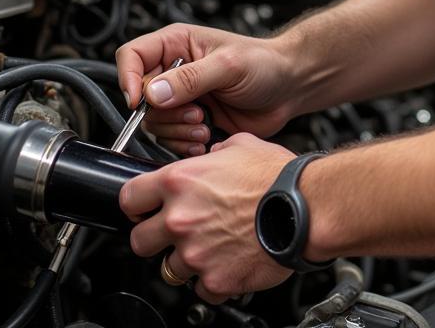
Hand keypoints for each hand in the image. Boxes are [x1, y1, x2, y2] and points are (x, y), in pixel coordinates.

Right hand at [115, 23, 297, 153]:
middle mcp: (174, 71)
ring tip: (205, 124)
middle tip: (195, 113)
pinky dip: (184, 144)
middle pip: (140, 97)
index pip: (132, 56)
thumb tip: (153, 93)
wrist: (289, 88)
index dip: (128, 78)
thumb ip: (190, 78)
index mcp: (177, 45)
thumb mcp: (228, 66)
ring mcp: (182, 98)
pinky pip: (171, 139)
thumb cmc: (265, 63)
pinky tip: (207, 137)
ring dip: (177, 131)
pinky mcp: (192, 121)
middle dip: (165, 112)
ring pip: (154, 122)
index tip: (139, 101)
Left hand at [120, 133, 294, 302]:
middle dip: (154, 237)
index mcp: (181, 181)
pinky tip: (227, 263)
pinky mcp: (215, 281)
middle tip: (174, 231)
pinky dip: (212, 280)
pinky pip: (201, 289)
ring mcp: (196, 253)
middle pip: (138, 241)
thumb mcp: (241, 145)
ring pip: (168, 270)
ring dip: (185, 260)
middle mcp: (181, 218)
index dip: (136, 202)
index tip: (144, 206)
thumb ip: (215, 153)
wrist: (306, 208)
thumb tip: (211, 156)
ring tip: (209, 247)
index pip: (129, 196)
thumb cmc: (279, 177)